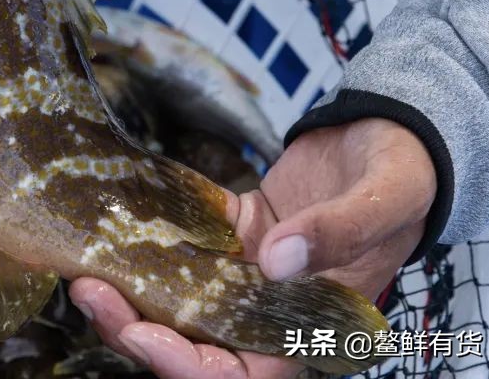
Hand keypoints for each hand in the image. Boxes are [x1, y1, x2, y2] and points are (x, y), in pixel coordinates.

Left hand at [70, 118, 435, 378]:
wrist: (393, 134)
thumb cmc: (401, 174)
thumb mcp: (384, 200)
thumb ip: (336, 234)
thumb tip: (277, 262)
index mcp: (311, 323)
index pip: (242, 373)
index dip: (185, 366)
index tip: (142, 335)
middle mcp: (269, 306)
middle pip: (194, 342)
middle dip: (134, 328)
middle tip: (90, 291)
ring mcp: (246, 270)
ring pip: (178, 299)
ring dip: (131, 289)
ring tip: (86, 266)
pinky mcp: (233, 232)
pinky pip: (183, 242)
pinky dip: (149, 236)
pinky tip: (115, 222)